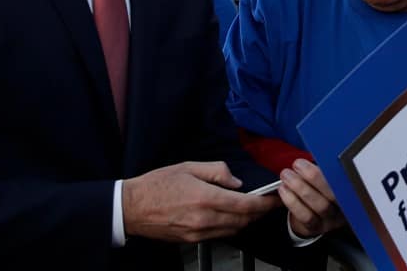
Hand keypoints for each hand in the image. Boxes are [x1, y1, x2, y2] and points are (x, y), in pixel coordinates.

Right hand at [122, 161, 278, 242]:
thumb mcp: (189, 166)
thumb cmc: (157, 184)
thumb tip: (236, 182)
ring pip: (233, 230)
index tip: (275, 197)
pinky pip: (219, 236)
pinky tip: (230, 217)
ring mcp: (198, 232)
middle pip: (243, 221)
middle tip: (267, 203)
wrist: (131, 208)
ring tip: (251, 209)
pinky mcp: (192, 240)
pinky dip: (230, 227)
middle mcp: (204, 218)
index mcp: (206, 197)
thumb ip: (217, 171)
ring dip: (246, 221)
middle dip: (259, 213)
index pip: (246, 205)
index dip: (265, 203)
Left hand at [277, 159, 344, 237]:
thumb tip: (316, 148)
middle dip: (314, 177)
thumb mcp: (324, 176)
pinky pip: (306, 216)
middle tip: (297, 165)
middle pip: (334, 194)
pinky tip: (283, 190)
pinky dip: (292, 202)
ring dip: (300, 188)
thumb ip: (323, 167)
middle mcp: (344, 207)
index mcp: (349, 190)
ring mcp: (331, 219)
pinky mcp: (316, 228)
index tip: (320, 155)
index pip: (346, 180)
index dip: (335, 169)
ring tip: (286, 176)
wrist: (309, 214)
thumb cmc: (317, 189)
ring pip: (320, 205)